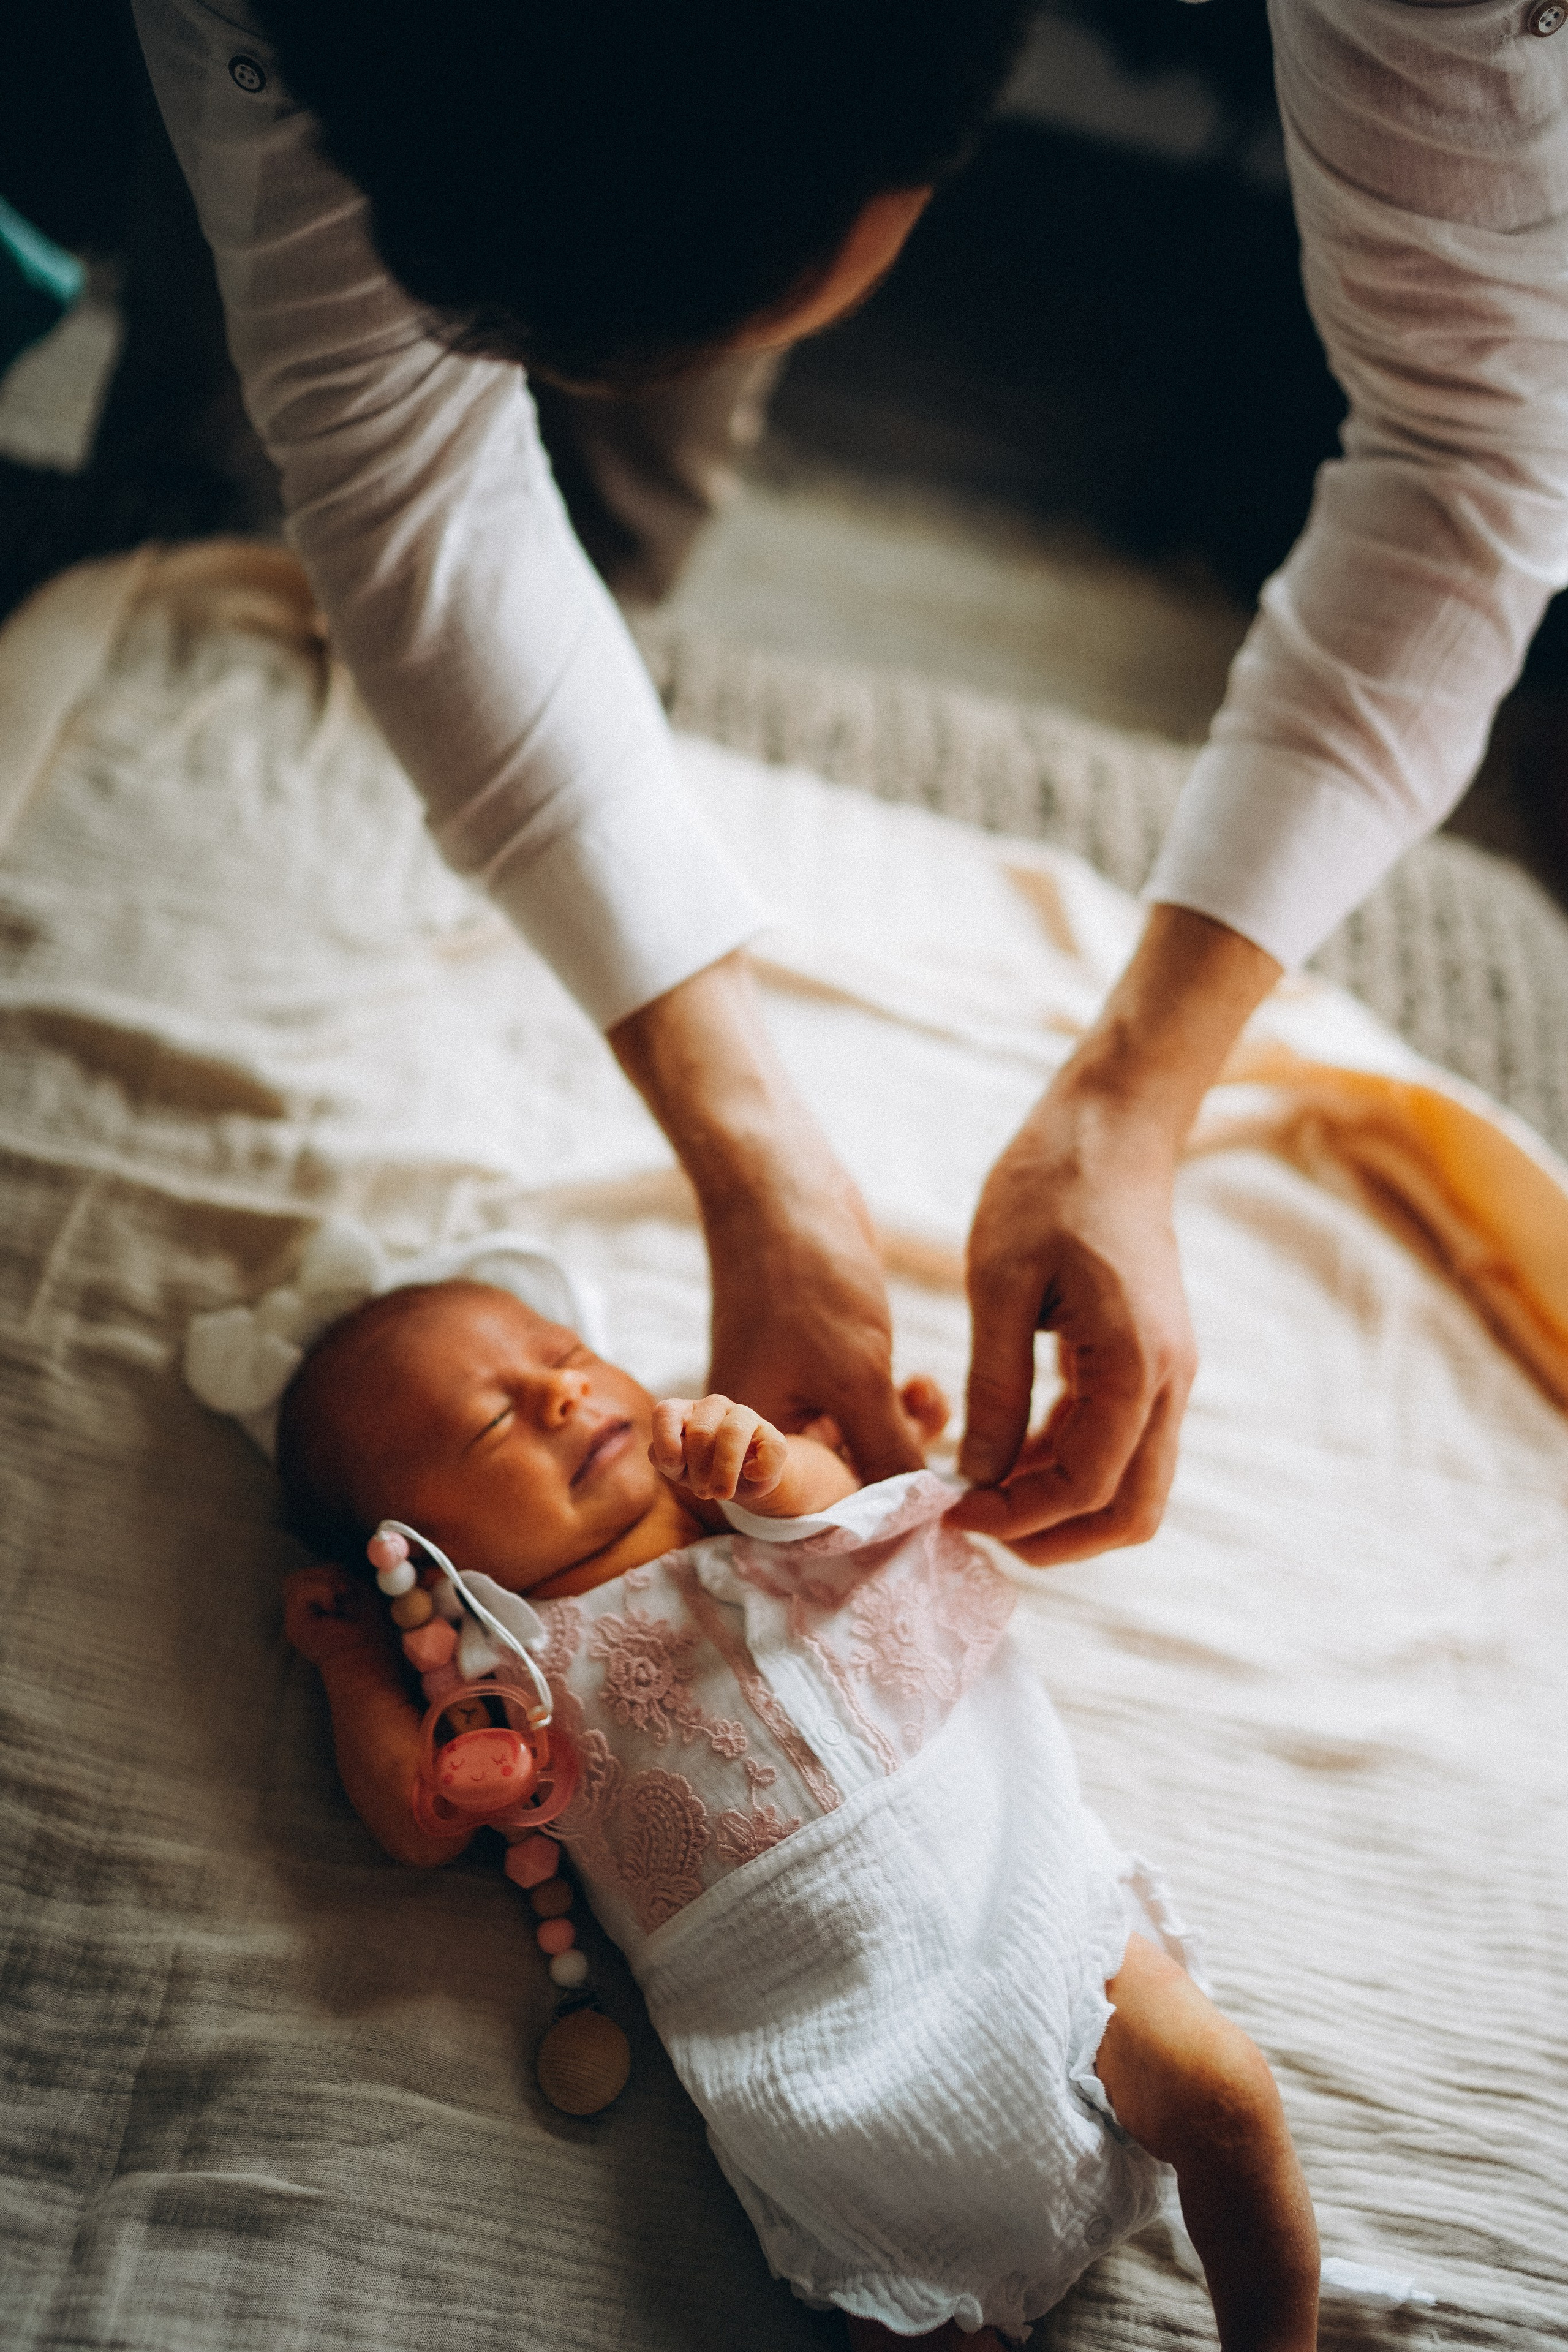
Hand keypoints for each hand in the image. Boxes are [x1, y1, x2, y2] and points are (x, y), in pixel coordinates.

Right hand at [282, 1563, 382, 1668]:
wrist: (365, 1659)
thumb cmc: (370, 1632)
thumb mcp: (359, 1594)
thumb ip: (340, 1580)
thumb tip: (331, 1568)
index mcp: (319, 1608)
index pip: (315, 1572)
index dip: (335, 1573)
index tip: (351, 1591)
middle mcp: (304, 1614)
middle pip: (304, 1573)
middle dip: (330, 1576)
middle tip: (346, 1595)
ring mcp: (296, 1620)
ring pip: (297, 1579)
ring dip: (325, 1584)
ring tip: (339, 1604)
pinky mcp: (294, 1625)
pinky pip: (299, 1590)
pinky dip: (322, 1593)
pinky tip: (332, 1610)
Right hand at [610, 952, 924, 1481]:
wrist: (783, 1187)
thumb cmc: (805, 1280)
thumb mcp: (857, 1379)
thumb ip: (889, 1455)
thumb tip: (927, 1514)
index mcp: (742, 1450)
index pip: (798, 1521)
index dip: (862, 1528)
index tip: (921, 1514)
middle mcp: (757, 1436)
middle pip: (832, 1493)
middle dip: (891, 1478)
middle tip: (939, 1460)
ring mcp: (788, 1401)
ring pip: (856, 1452)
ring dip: (902, 1437)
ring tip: (928, 1403)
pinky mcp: (817, 1371)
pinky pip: (861, 1414)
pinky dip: (896, 1409)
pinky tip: (922, 1386)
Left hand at [650, 1394, 788, 1501]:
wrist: (742, 1479)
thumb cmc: (702, 1469)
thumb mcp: (678, 1469)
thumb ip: (664, 1459)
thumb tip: (672, 1457)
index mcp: (686, 1411)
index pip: (666, 1411)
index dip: (665, 1438)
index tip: (673, 1464)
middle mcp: (714, 1406)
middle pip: (700, 1431)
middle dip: (699, 1469)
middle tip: (702, 1492)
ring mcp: (746, 1416)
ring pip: (732, 1432)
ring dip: (725, 1471)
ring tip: (722, 1493)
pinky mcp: (773, 1435)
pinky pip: (770, 1448)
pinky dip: (760, 1468)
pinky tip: (752, 1475)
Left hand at [948, 906, 1280, 1565]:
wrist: (1111, 1126)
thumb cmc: (1050, 1186)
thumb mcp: (1001, 1282)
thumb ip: (996, 1387)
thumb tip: (976, 1477)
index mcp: (1135, 1363)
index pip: (1087, 1485)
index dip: (1019, 1517)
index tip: (952, 1511)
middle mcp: (1168, 1382)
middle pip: (1131, 1511)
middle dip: (1054, 1538)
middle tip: (974, 1526)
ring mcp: (1167, 1374)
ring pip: (1131, 1485)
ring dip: (1060, 1506)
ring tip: (980, 1491)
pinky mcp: (1150, 1362)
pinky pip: (1120, 1442)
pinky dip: (1068, 1464)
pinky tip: (1005, 1450)